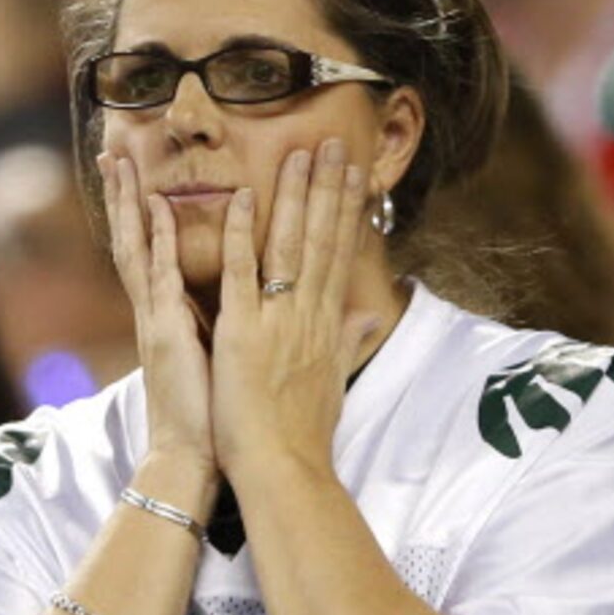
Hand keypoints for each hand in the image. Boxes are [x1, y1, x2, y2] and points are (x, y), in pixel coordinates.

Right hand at [99, 152, 216, 498]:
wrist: (192, 459)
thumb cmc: (209, 417)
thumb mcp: (217, 361)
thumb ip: (224, 330)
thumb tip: (242, 311)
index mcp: (167, 319)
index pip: (150, 256)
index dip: (144, 216)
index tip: (140, 179)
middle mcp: (154, 313)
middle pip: (133, 242)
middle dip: (123, 198)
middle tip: (112, 153)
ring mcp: (155, 321)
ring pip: (135, 249)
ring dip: (128, 205)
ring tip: (118, 163)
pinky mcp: (165, 334)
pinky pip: (159, 277)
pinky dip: (156, 241)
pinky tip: (155, 207)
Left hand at [212, 137, 368, 485]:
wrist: (285, 471)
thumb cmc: (304, 436)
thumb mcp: (333, 383)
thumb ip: (349, 343)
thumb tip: (373, 319)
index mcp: (325, 326)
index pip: (339, 256)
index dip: (345, 211)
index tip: (352, 175)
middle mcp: (308, 316)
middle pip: (322, 239)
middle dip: (329, 188)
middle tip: (333, 143)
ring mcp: (277, 322)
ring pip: (289, 246)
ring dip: (295, 196)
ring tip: (301, 153)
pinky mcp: (241, 333)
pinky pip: (241, 274)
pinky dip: (240, 235)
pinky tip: (242, 198)